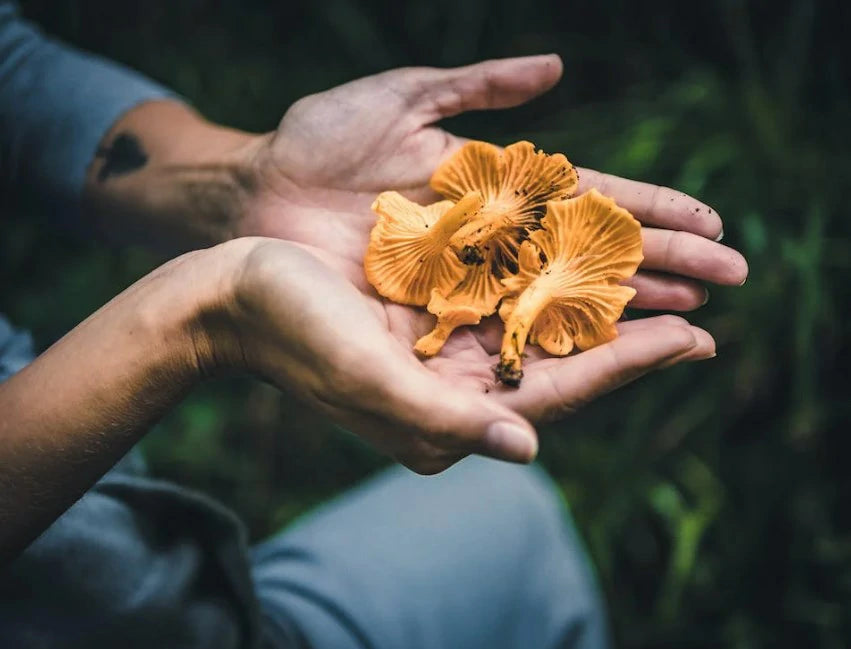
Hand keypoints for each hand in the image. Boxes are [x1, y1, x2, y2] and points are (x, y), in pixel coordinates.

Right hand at [216, 238, 715, 474]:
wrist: (231, 296)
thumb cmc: (291, 333)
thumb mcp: (366, 376)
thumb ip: (445, 420)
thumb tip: (529, 452)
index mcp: (444, 418)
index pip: (556, 395)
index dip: (627, 367)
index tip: (693, 341)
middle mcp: (452, 390)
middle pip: (562, 365)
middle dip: (631, 341)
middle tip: (702, 316)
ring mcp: (443, 353)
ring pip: (541, 330)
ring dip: (599, 309)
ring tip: (661, 288)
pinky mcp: (429, 317)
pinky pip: (506, 300)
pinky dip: (549, 283)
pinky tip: (584, 262)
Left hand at [241, 54, 748, 310]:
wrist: (255, 197)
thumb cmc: (320, 142)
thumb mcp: (399, 100)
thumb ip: (474, 85)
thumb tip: (556, 68)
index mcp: (493, 183)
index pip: (590, 195)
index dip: (650, 208)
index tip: (710, 223)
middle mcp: (491, 237)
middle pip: (590, 252)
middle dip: (661, 263)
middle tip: (730, 280)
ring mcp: (466, 280)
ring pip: (560, 296)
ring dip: (627, 307)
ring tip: (691, 320)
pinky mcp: (434, 315)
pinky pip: (504, 330)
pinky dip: (555, 339)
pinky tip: (607, 351)